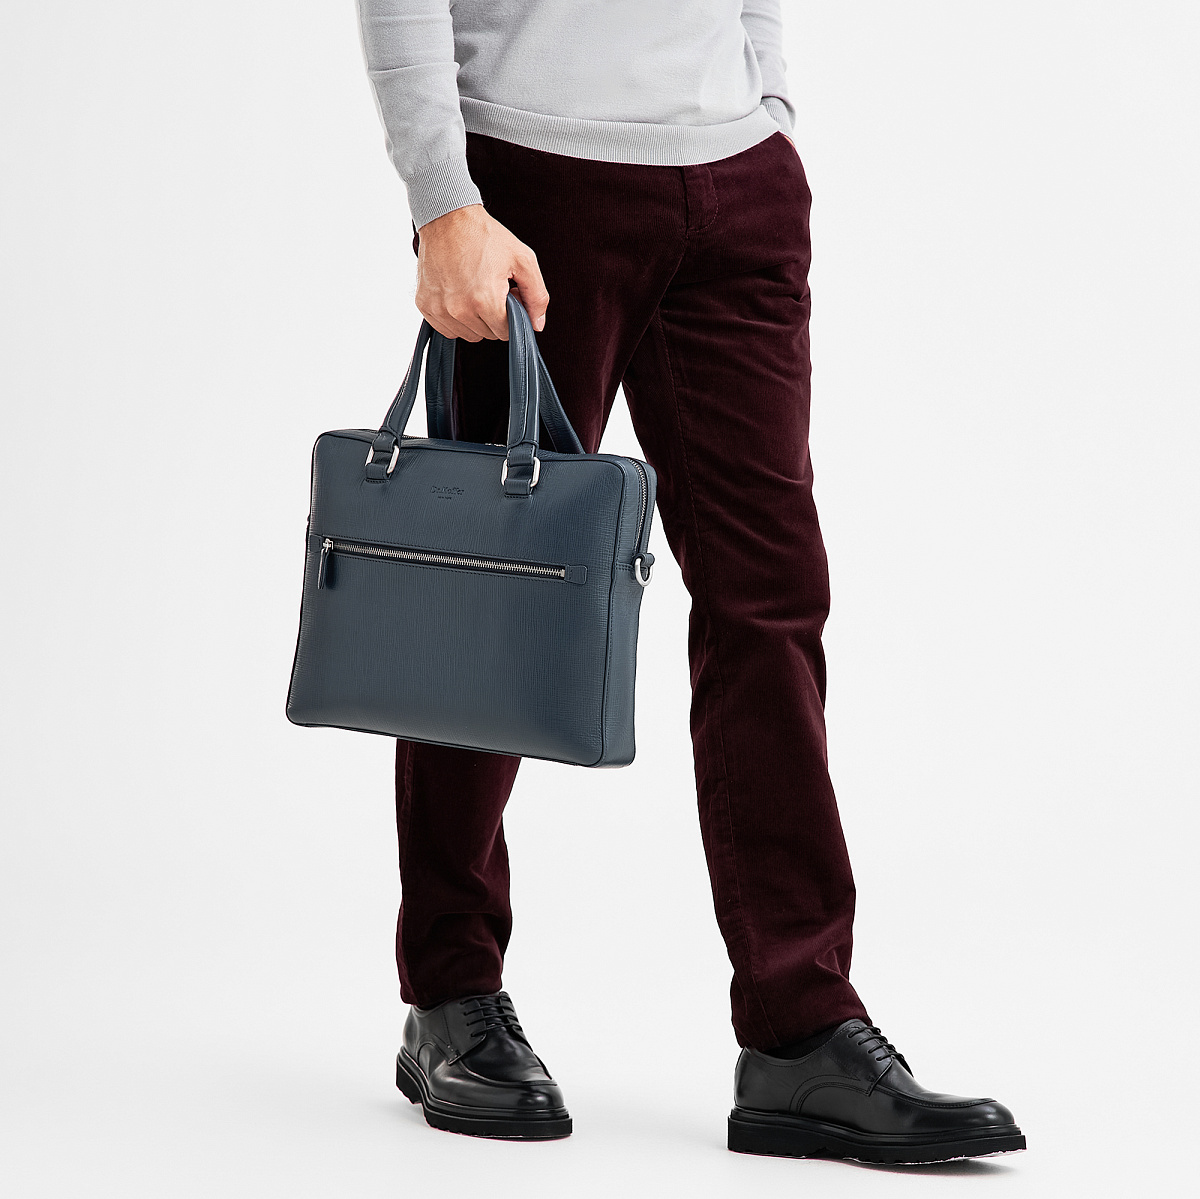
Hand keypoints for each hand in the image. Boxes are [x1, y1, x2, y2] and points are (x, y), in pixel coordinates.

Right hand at [415, 204, 548, 340]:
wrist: (447, 217)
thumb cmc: (485, 236)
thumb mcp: (523, 260)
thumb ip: (537, 296)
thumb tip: (536, 325)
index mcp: (485, 300)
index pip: (506, 332)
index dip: (512, 315)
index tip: (508, 296)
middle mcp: (459, 309)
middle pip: (488, 334)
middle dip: (495, 316)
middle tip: (492, 289)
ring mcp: (439, 309)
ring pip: (468, 334)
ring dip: (475, 320)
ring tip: (475, 291)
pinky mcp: (425, 306)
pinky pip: (447, 329)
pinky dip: (456, 318)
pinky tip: (459, 295)